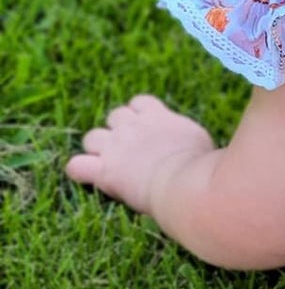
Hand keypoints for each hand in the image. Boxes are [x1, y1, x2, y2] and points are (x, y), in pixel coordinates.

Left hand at [67, 95, 215, 214]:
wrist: (186, 185)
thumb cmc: (203, 166)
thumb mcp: (202, 140)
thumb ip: (189, 135)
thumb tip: (199, 138)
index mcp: (158, 116)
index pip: (140, 103)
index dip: (141, 116)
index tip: (150, 133)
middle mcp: (132, 126)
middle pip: (114, 116)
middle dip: (119, 131)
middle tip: (134, 154)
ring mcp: (115, 147)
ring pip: (92, 137)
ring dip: (98, 149)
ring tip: (112, 166)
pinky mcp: (104, 171)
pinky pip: (76, 166)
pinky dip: (80, 171)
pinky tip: (90, 178)